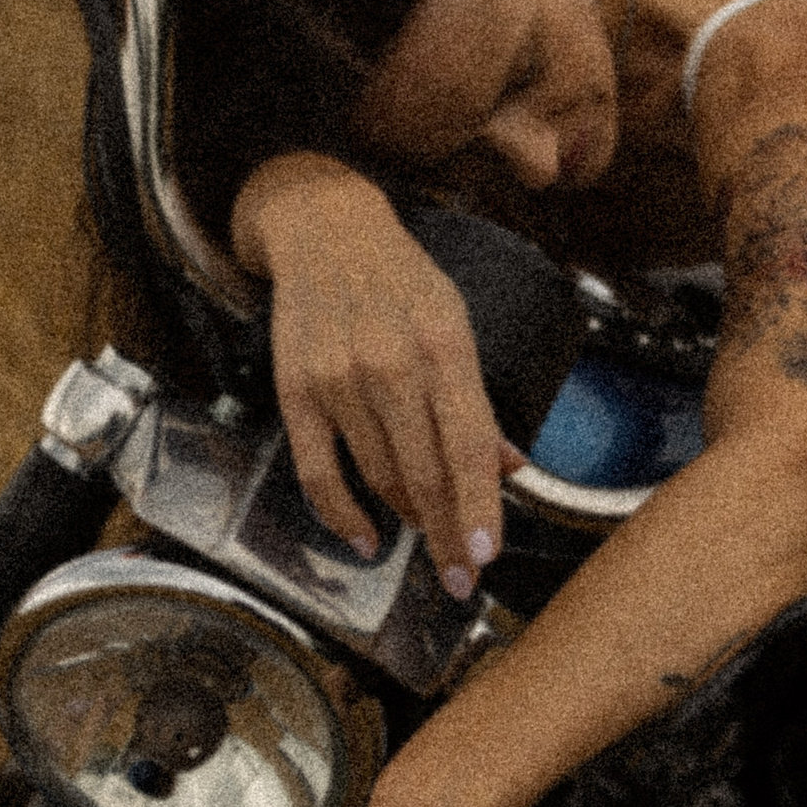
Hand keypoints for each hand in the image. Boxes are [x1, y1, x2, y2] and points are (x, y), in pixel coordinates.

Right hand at [236, 155, 511, 595]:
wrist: (323, 227)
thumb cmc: (403, 281)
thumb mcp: (456, 324)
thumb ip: (480, 402)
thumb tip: (511, 468)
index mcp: (444, 344)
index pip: (469, 446)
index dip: (480, 508)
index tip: (487, 556)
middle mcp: (391, 364)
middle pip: (425, 475)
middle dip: (448, 536)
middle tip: (461, 578)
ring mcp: (338, 379)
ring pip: (380, 478)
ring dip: (407, 521)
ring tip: (428, 538)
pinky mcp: (296, 390)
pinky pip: (319, 473)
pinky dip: (343, 516)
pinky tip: (365, 540)